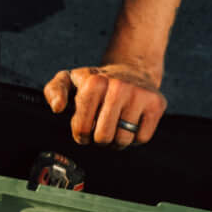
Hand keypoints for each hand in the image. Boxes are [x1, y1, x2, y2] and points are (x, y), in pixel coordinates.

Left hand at [43, 62, 165, 147]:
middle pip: (103, 137)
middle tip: (99, 131)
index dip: (81, 134)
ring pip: (123, 139)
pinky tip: (128, 126)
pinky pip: (142, 138)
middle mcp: (119, 87)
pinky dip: (134, 138)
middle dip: (98, 139)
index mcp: (94, 82)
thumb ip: (54, 91)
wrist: (132, 69)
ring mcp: (140, 95)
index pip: (82, 127)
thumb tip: (58, 108)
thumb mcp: (70, 80)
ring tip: (113, 129)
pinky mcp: (156, 104)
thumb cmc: (97, 80)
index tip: (83, 130)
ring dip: (116, 141)